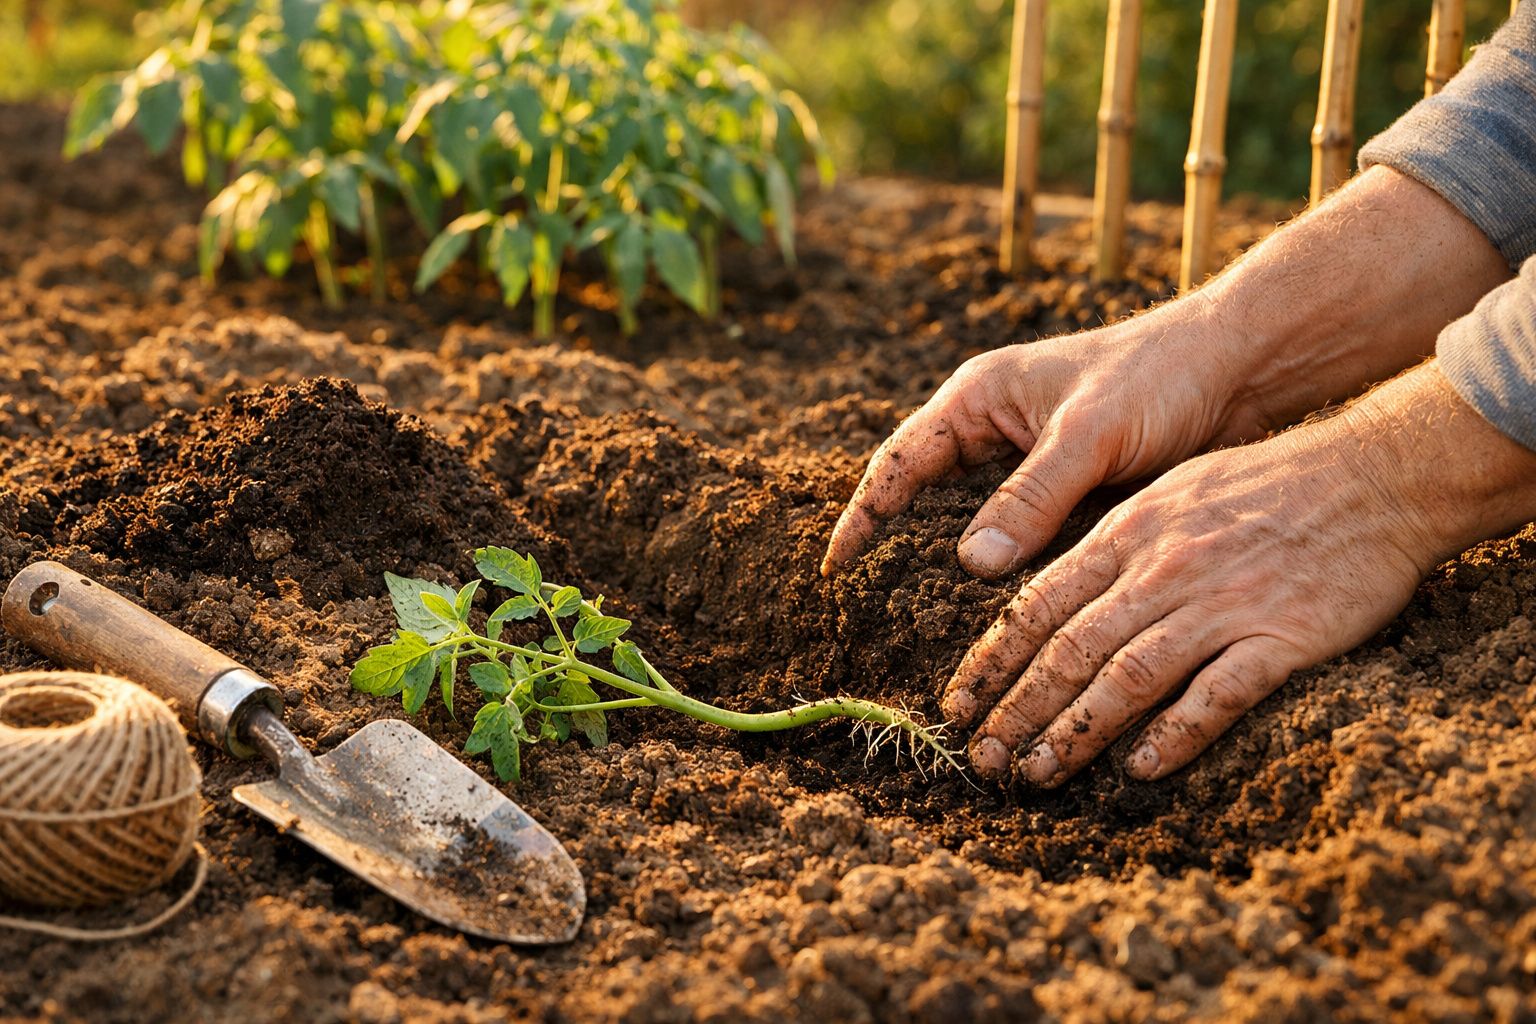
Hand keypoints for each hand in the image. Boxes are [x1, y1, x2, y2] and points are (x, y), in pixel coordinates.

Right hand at [820, 303, 1267, 578]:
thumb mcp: (1090, 433)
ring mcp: (1031, 464)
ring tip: (930, 630)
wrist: (1242, 368)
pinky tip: (1001, 617)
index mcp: (980, 398)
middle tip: (874, 615)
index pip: (900, 463)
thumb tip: (970, 562)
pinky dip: (1009, 573)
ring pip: (977, 526)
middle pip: (928, 500)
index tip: (835, 569)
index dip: (863, 516)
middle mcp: (996, 431)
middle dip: (900, 551)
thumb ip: (1031, 495)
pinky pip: (1023, 538)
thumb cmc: (1162, 375)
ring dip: (957, 570)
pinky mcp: (1069, 491)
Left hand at [946, 363, 1535, 783]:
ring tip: (1039, 772)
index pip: (1038, 604)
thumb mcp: (1169, 493)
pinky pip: (1215, 696)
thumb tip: (1051, 590)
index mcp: (1128, 533)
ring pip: (1127, 677)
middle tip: (981, 758)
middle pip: (1069, 649)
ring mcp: (1220, 604)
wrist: (1372, 475)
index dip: (991, 660)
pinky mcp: (1280, 638)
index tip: (957, 704)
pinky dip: (1172, 735)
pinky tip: (1139, 768)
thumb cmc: (1265, 483)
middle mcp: (1162, 569)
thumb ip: (1110, 543)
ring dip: (1075, 732)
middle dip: (1016, 709)